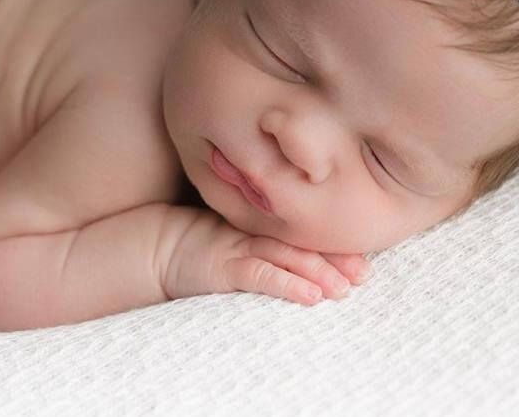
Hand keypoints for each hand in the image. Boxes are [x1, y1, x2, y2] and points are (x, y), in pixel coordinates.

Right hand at [162, 214, 370, 304]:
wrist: (155, 246)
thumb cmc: (198, 244)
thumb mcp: (236, 235)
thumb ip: (266, 235)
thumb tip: (310, 249)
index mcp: (261, 223)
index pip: (305, 231)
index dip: (334, 244)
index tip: (363, 259)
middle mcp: (254, 230)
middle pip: (303, 242)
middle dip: (336, 259)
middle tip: (364, 274)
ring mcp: (238, 246)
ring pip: (287, 257)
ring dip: (319, 272)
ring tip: (346, 287)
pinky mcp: (222, 266)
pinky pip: (260, 275)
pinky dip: (287, 285)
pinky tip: (311, 296)